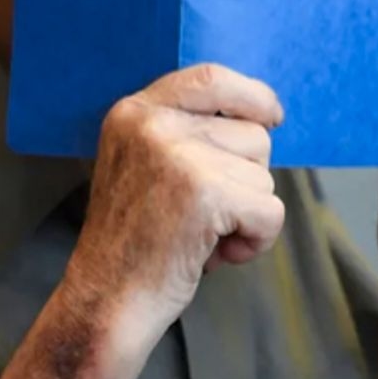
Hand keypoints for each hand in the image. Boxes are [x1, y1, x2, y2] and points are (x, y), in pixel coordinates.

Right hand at [68, 65, 286, 341]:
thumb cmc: (132, 243)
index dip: (252, 95)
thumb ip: (185, 134)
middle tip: (205, 216)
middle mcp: (153, 124)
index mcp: (134, 112)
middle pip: (252, 133)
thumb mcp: (142, 164)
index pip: (211, 77)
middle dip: (246, 179)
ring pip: (264, 175)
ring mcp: (178, 156)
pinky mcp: (206, 194)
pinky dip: (255, 241)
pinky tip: (217, 256)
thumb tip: (262, 119)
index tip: (271, 117)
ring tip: (202, 238)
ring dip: (247, 214)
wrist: (105, 301)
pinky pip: (270, 210)